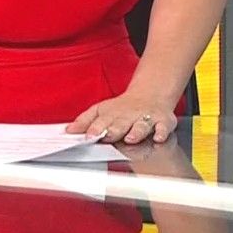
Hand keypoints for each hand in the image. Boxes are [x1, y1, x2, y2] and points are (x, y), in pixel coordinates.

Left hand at [66, 89, 181, 144]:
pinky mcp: (162, 121)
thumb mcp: (100, 110)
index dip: (94, 129)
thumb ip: (85, 121)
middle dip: (113, 130)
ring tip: (131, 138)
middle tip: (106, 136)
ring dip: (136, 131)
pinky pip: (163, 127)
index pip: (101, 121)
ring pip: (141, 125)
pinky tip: (159, 137)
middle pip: (120, 123)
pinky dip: (162, 132)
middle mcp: (128, 116)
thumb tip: (68, 131)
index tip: (88, 136)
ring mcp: (145, 118)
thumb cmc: (122, 108)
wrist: (150, 95)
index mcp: (111, 114)